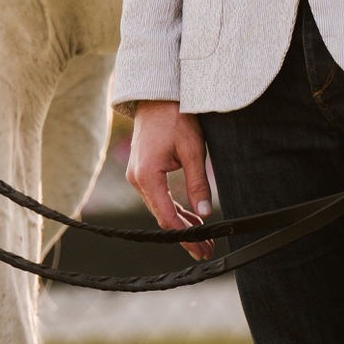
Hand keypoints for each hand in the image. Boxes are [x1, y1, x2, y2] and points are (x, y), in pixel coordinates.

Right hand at [126, 99, 215, 259]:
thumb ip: (198, 183)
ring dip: (180, 222)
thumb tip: (205, 214)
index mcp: (147, 176)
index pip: (167, 217)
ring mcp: (137, 174)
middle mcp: (136, 179)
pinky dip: (173, 208)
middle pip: (162, 216)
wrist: (156, 95)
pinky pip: (157, 196)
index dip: (186, 237)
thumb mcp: (192, 149)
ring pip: (160, 208)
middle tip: (207, 248)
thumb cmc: (174, 116)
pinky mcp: (142, 170)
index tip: (202, 248)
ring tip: (203, 236)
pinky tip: (190, 217)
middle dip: (185, 234)